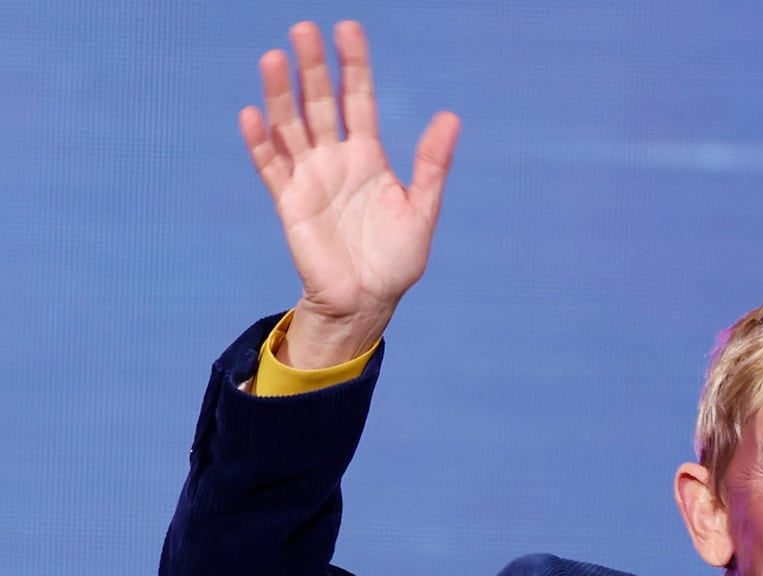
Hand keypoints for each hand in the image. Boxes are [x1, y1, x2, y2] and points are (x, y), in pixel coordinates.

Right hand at [241, 21, 459, 367]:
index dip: (353, 66)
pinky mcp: (289, 203)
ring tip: (273, 57)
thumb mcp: (422, 209)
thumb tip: (450, 116)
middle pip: (319, 102)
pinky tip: (252, 114)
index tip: (348, 29)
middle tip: (304, 28)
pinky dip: (260, 142)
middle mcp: (335, 159)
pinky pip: (271, 166)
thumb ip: (432, 164)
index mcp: (368, 156)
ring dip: (280, 93)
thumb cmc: (397, 259)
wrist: (367, 301)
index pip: (357, 99)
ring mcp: (309, 178)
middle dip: (312, 67)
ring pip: (290, 126)